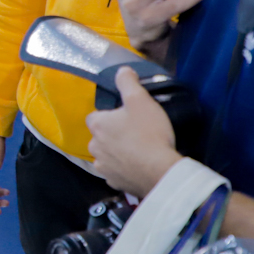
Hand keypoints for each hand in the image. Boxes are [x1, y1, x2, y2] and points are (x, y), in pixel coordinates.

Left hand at [85, 68, 182, 195]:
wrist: (160, 171)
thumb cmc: (148, 133)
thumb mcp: (140, 100)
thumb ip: (128, 83)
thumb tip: (121, 70)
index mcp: (98, 125)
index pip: (95, 116)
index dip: (110, 116)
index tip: (125, 117)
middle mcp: (94, 147)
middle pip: (100, 137)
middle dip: (113, 135)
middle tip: (136, 133)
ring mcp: (103, 167)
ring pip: (107, 156)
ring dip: (118, 153)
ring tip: (139, 151)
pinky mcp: (114, 182)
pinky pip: (116, 173)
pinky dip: (124, 170)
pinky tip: (139, 167)